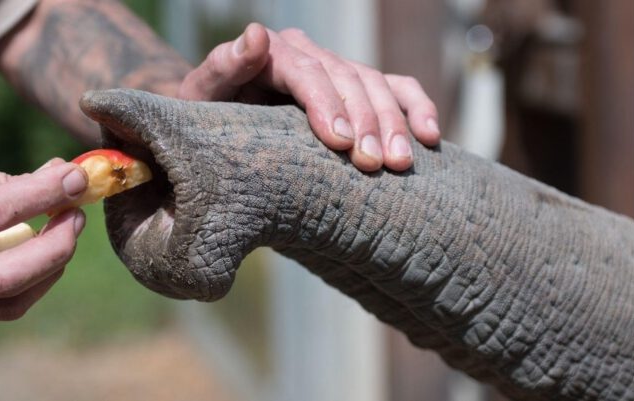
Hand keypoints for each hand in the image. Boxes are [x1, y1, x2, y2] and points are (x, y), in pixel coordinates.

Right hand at [0, 158, 86, 331]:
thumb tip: (51, 180)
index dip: (42, 195)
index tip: (76, 177)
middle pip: (10, 274)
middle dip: (57, 244)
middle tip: (76, 212)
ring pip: (11, 301)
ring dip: (51, 266)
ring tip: (63, 231)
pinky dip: (29, 282)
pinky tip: (39, 255)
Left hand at [178, 23, 440, 171]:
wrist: (223, 127)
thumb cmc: (210, 117)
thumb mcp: (202, 96)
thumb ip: (221, 67)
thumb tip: (255, 34)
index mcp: (273, 53)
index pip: (307, 72)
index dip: (326, 104)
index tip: (340, 143)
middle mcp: (310, 55)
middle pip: (348, 79)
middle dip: (365, 121)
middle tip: (374, 164)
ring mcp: (338, 69)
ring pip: (377, 85)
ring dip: (394, 123)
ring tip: (401, 162)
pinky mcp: (357, 89)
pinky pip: (397, 88)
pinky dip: (417, 108)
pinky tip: (431, 137)